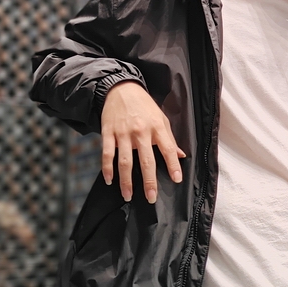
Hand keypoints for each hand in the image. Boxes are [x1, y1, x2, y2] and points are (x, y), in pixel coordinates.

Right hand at [101, 80, 185, 202]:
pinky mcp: (108, 133)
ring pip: (125, 161)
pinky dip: (107, 168)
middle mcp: (141, 131)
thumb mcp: (161, 118)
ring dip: (126, 181)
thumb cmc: (145, 106)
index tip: (177, 179)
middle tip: (150, 197)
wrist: (121, 88)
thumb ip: (170, 138)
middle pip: (146, 160)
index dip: (173, 165)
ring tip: (127, 196)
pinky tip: (109, 180)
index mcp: (157, 127)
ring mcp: (123, 133)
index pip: (168, 149)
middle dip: (149, 181)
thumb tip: (181, 155)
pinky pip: (107, 154)